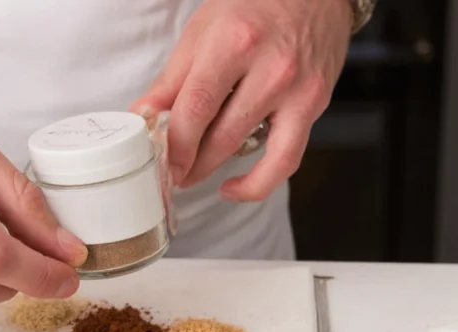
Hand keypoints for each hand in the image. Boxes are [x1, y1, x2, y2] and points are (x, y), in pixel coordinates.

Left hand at [131, 0, 351, 200]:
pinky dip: (258, 183)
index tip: (160, 163)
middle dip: (188, 163)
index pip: (197, 107)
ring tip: (192, 175)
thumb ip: (173, 78)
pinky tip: (235, 187)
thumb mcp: (204, 30)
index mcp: (235, 42)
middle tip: (170, 173)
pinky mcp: (314, 106)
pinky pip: (286, 160)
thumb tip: (143, 115)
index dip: (175, 144)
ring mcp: (296, 90)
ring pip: (248, 150)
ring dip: (212, 171)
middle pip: (220, 134)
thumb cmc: (258, 5)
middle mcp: (270, 68)